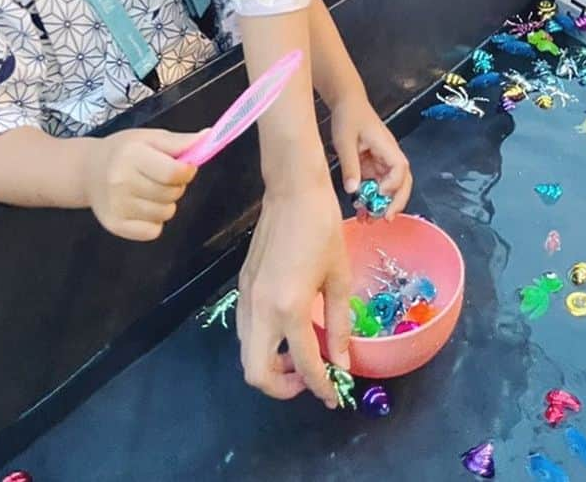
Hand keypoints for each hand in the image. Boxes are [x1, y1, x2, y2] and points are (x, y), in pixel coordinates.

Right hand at [81, 128, 197, 240]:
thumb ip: (180, 141)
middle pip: (171, 194)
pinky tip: (142, 206)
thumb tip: (208, 138)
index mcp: (132, 156)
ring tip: (150, 190)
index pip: (173, 173)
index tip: (184, 167)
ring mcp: (117, 206)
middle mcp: (121, 182)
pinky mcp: (115, 226)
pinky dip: (154, 221)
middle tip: (162, 177)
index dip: (186, 171)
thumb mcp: (151, 138)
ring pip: (165, 214)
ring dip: (166, 203)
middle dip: (176, 186)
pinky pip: (153, 231)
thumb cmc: (124, 151)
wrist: (89, 170)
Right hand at [237, 179, 350, 406]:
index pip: (304, 364)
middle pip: (256, 373)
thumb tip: (343, 362)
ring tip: (300, 353)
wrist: (292, 190)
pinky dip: (262, 344)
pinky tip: (287, 328)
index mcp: (290, 306)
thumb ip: (339, 324)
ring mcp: (246, 297)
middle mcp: (261, 308)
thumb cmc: (322, 227)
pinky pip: (245, 330)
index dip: (321, 387)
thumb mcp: (338, 277)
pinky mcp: (243, 285)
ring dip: (270, 365)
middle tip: (309, 377)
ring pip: (246, 354)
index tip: (333, 396)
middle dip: (282, 387)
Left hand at [330, 89, 411, 215]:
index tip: (378, 193)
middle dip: (397, 202)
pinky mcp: (375, 164)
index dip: (392, 184)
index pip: (400, 168)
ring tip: (370, 219)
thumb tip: (353, 190)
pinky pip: (378, 184)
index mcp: (386, 146)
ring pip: (391, 186)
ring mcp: (383, 161)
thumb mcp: (345, 141)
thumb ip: (350, 165)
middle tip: (384, 219)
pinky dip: (372, 197)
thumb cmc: (349, 116)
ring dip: (383, 203)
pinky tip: (362, 209)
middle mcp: (389, 155)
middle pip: (403, 181)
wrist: (347, 103)